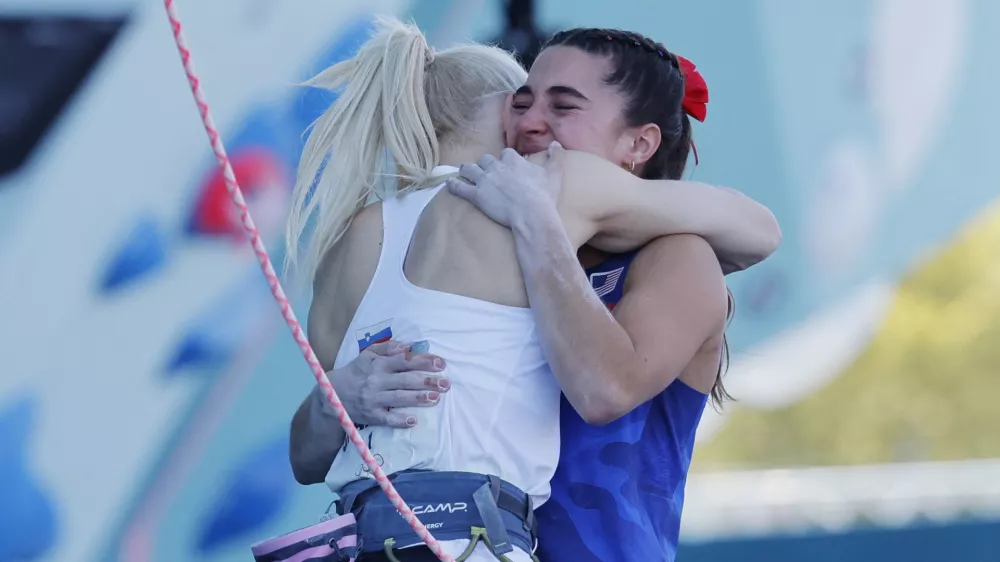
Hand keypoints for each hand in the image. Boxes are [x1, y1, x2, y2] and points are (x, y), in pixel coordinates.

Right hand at [325, 339, 449, 427]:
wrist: (332, 395)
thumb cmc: (356, 372)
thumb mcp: (368, 354)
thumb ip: (388, 347)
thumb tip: (408, 346)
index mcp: (378, 364)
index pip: (404, 361)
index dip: (423, 361)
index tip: (440, 363)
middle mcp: (376, 381)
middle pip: (405, 380)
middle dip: (427, 381)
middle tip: (446, 383)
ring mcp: (373, 399)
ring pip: (399, 398)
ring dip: (419, 398)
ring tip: (436, 397)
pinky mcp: (371, 415)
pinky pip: (387, 419)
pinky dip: (399, 420)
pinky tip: (413, 420)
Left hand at [447, 141, 564, 227]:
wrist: (531, 214)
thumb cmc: (544, 195)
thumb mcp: (554, 173)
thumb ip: (555, 156)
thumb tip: (556, 143)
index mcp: (513, 160)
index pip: (506, 154)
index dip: (506, 160)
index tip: (507, 165)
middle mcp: (496, 166)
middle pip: (485, 160)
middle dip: (485, 164)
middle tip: (485, 171)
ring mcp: (484, 180)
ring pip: (470, 169)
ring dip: (467, 170)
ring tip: (464, 172)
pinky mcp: (476, 195)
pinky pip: (460, 187)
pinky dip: (453, 185)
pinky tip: (448, 184)